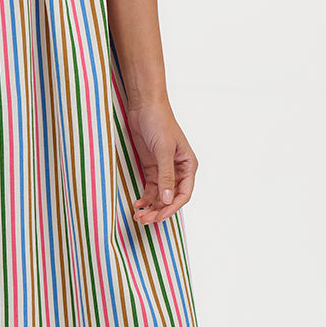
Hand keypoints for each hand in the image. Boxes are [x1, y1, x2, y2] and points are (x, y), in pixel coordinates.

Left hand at [124, 98, 197, 225]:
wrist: (145, 106)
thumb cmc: (159, 122)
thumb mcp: (163, 150)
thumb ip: (165, 175)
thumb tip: (168, 199)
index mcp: (188, 166)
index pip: (184, 194)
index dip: (172, 208)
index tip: (159, 216)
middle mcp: (178, 170)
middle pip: (171, 198)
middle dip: (159, 210)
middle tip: (145, 220)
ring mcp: (164, 170)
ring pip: (160, 196)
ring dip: (151, 207)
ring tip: (139, 216)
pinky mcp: (151, 167)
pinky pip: (150, 189)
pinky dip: (144, 198)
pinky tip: (137, 204)